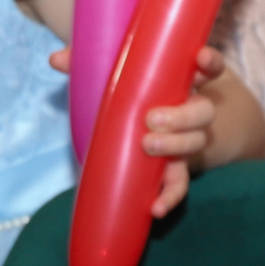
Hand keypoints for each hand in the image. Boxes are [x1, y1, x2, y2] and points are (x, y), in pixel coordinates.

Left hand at [48, 43, 231, 217]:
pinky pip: (179, 183)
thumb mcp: (108, 75)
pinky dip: (170, 196)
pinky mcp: (175, 167)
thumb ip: (84, 62)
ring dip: (177, 145)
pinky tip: (156, 208)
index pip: (206, 67)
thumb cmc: (126, 92)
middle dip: (183, 115)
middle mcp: (190, 109)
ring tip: (148, 145)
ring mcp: (186, 140)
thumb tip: (56, 59)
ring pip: (196, 141)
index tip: (200, 57)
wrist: (135, 130)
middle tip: (151, 119)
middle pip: (203, 110)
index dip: (208, 61)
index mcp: (179, 81)